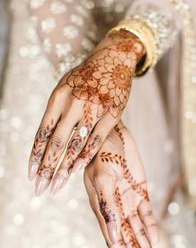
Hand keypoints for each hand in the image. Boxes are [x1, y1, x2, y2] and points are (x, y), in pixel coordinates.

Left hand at [28, 30, 144, 195]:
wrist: (113, 58)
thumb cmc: (85, 76)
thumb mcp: (65, 87)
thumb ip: (56, 112)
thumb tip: (45, 141)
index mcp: (58, 96)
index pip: (43, 132)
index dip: (35, 155)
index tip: (30, 175)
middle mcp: (74, 103)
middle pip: (57, 142)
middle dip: (47, 169)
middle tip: (40, 189)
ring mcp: (94, 108)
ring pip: (76, 144)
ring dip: (65, 168)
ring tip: (56, 186)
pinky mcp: (112, 113)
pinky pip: (97, 139)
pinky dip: (86, 156)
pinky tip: (77, 170)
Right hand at [84, 122, 158, 247]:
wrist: (112, 131)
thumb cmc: (101, 151)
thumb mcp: (103, 177)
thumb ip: (106, 206)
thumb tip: (112, 236)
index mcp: (102, 207)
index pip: (114, 239)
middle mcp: (115, 207)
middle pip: (128, 239)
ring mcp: (127, 199)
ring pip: (139, 230)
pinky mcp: (139, 190)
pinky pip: (147, 213)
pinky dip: (152, 227)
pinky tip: (156, 241)